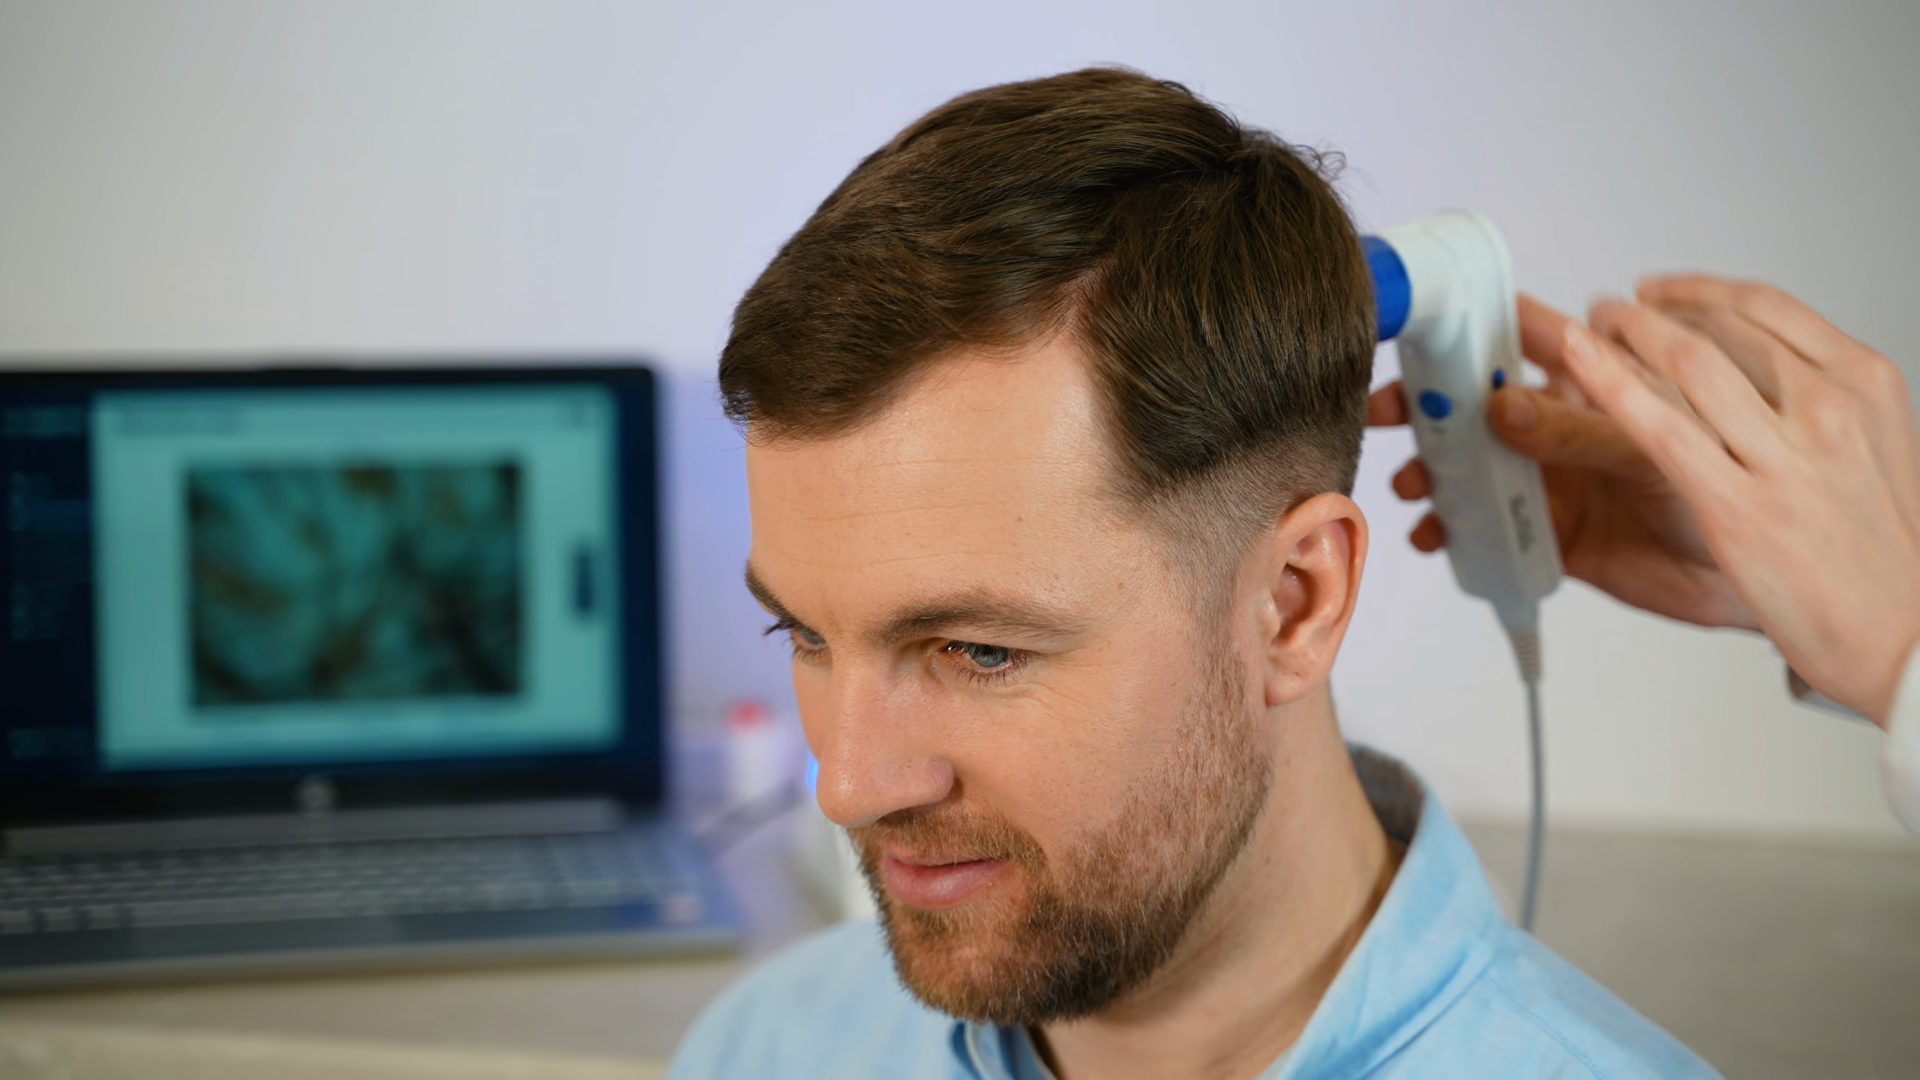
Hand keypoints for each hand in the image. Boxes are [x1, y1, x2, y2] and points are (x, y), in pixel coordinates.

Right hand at [1368, 294, 1759, 631]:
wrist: (1767, 580)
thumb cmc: (1744, 491)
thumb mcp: (1660, 446)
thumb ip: (1582, 427)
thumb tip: (1503, 402)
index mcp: (1594, 379)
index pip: (1518, 337)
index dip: (1467, 327)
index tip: (1416, 328)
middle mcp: (1561, 424)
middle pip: (1473, 400)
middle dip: (1423, 404)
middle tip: (1387, 412)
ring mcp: (1547, 479)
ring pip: (1468, 465)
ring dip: (1430, 470)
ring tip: (1415, 485)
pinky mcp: (1542, 535)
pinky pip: (1481, 530)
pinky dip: (1449, 532)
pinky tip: (1436, 535)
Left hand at [1570, 277, 1919, 724]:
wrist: (1904, 630)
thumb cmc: (1882, 551)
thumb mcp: (1875, 446)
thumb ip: (1821, 401)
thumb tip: (1768, 370)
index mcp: (1863, 381)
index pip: (1767, 308)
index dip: (1698, 292)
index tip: (1661, 291)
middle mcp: (1827, 407)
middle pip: (1718, 330)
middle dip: (1649, 314)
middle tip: (1609, 311)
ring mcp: (1783, 455)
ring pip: (1685, 365)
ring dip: (1623, 337)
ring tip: (1585, 332)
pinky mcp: (1736, 505)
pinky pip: (1660, 429)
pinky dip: (1609, 385)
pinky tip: (1578, 363)